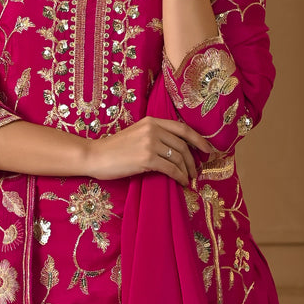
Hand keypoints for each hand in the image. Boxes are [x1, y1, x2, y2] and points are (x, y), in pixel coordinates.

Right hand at [84, 116, 215, 186]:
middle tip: (197, 172)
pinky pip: (171, 168)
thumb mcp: (136, 134)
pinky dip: (179, 177)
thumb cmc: (113, 149)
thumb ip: (154, 136)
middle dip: (193, 160)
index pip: (182, 128)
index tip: (208, 149)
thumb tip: (175, 150)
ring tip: (189, 179)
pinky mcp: (147, 158)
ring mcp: (150, 143)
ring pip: (178, 158)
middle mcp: (153, 129)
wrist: (95, 156)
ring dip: (187, 171)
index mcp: (152, 121)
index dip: (198, 139)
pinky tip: (181, 182)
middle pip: (182, 145)